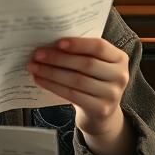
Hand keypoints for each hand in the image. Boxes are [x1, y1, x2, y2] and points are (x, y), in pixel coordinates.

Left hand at [27, 37, 135, 154]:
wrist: (102, 113)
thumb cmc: (93, 80)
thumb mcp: (96, 64)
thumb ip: (82, 52)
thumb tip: (50, 43)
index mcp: (119, 58)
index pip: (99, 46)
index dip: (78, 44)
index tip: (58, 42)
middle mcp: (120, 76)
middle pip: (86, 64)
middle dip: (58, 58)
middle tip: (38, 54)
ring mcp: (112, 94)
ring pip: (77, 80)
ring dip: (51, 72)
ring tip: (34, 67)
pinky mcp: (101, 109)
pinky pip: (72, 95)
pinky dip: (53, 86)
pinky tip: (40, 80)